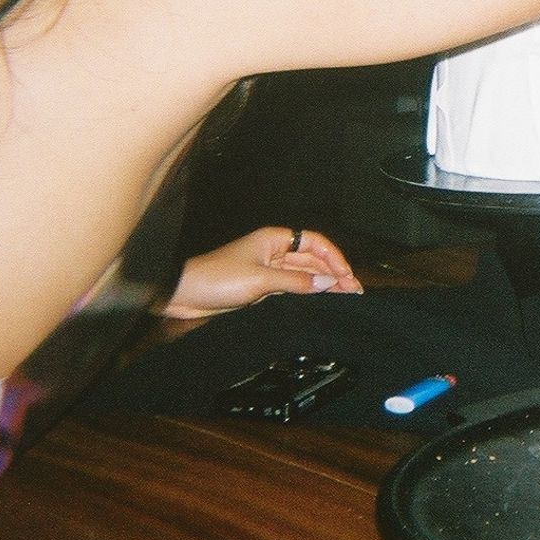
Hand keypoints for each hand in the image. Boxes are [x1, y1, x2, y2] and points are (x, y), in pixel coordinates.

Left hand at [157, 226, 362, 320]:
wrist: (184, 296)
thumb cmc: (217, 279)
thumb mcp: (261, 280)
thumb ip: (298, 281)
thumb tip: (330, 282)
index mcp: (274, 239)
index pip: (314, 243)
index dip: (334, 257)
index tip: (346, 275)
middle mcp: (275, 251)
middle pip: (313, 258)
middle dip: (334, 272)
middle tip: (354, 289)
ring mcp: (270, 270)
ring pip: (306, 274)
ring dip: (325, 283)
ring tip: (346, 295)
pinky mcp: (264, 287)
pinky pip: (294, 286)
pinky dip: (309, 292)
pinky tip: (322, 299)